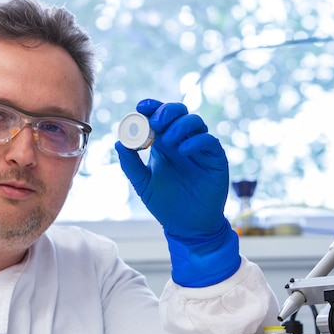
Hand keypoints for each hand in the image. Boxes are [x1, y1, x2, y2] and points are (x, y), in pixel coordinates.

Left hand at [116, 99, 239, 286]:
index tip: (140, 108)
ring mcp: (199, 148)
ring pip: (195, 121)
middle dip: (167, 111)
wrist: (187, 226)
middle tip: (156, 121)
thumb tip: (118, 142)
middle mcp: (182, 141)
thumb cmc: (165, 205)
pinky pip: (208, 140)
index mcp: (163, 144)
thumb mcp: (143, 184)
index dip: (151, 107)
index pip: (158, 116)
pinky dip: (195, 140)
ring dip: (180, 124)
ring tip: (169, 139)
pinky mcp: (215, 158)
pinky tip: (183, 150)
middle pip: (178, 112)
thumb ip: (130, 164)